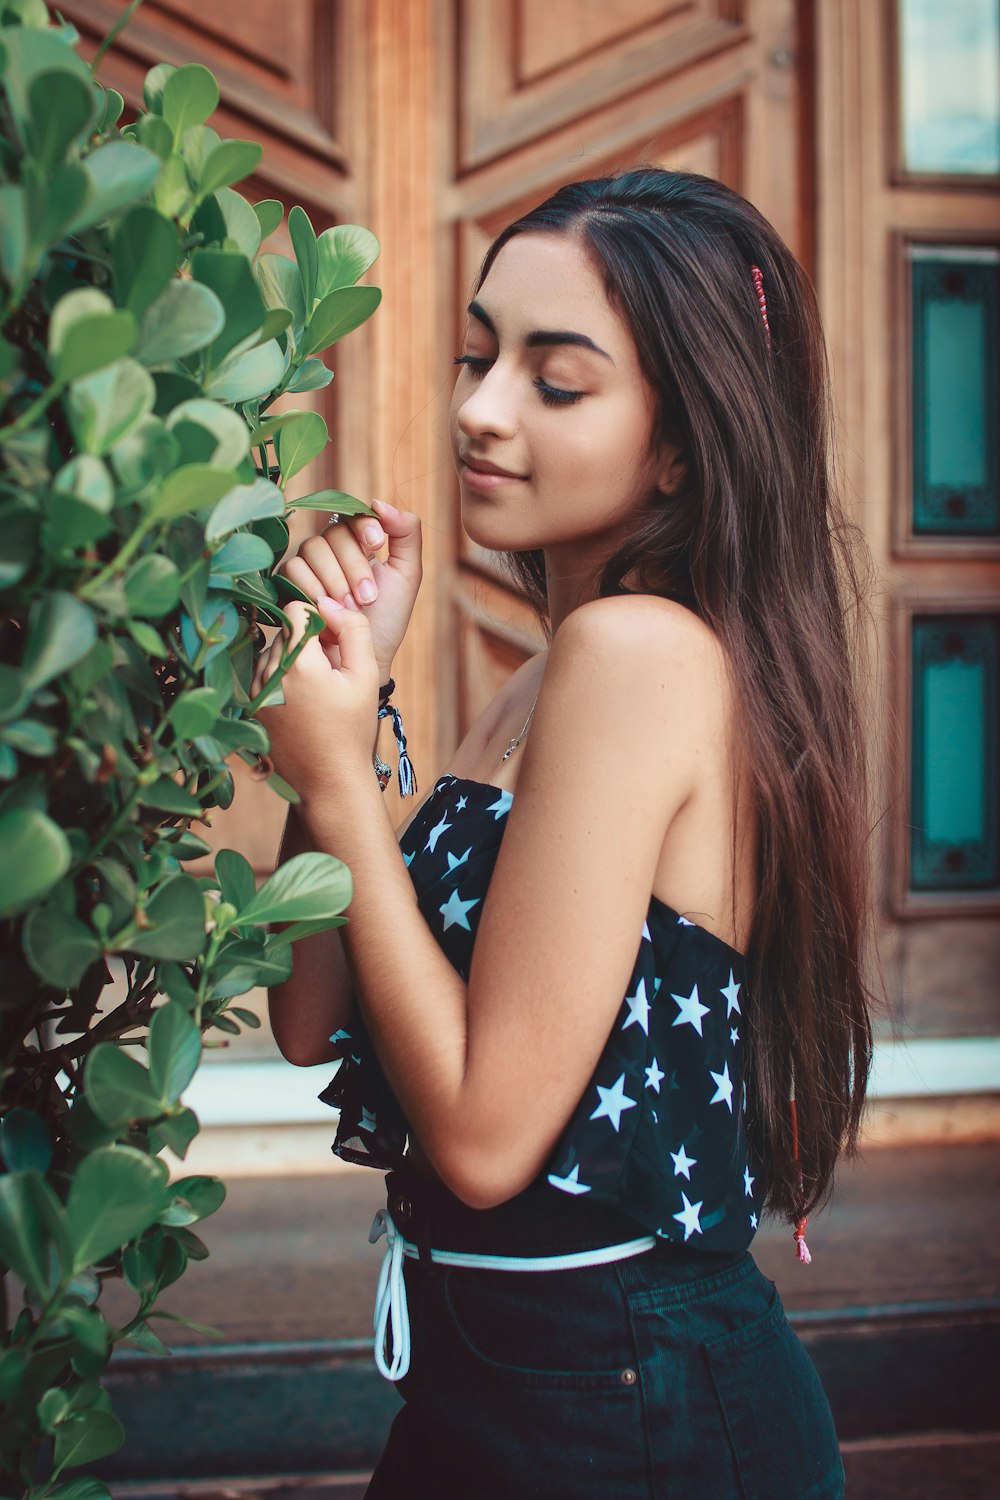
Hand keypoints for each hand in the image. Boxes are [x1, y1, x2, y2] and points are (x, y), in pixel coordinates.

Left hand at [251, 598, 379, 805]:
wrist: (329, 780)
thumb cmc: (353, 729)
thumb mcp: (366, 675)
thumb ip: (353, 630)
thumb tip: (331, 602)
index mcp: (298, 662)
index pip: (296, 609)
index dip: (319, 620)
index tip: (334, 644)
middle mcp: (268, 673)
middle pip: (283, 631)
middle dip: (305, 640)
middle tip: (329, 670)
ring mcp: (254, 692)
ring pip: (270, 651)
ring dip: (290, 659)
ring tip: (315, 689)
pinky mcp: (248, 707)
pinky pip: (260, 675)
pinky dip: (278, 679)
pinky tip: (299, 702)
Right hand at [278, 498, 421, 677]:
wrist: (362, 657)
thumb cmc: (386, 619)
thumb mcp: (407, 575)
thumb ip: (406, 534)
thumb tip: (380, 502)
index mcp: (358, 541)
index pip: (354, 515)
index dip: (363, 525)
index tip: (377, 544)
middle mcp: (329, 548)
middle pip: (333, 533)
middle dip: (354, 566)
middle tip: (368, 598)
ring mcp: (306, 564)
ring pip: (312, 549)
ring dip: (335, 580)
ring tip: (351, 610)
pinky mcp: (287, 583)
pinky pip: (293, 570)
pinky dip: (312, 589)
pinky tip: (327, 610)